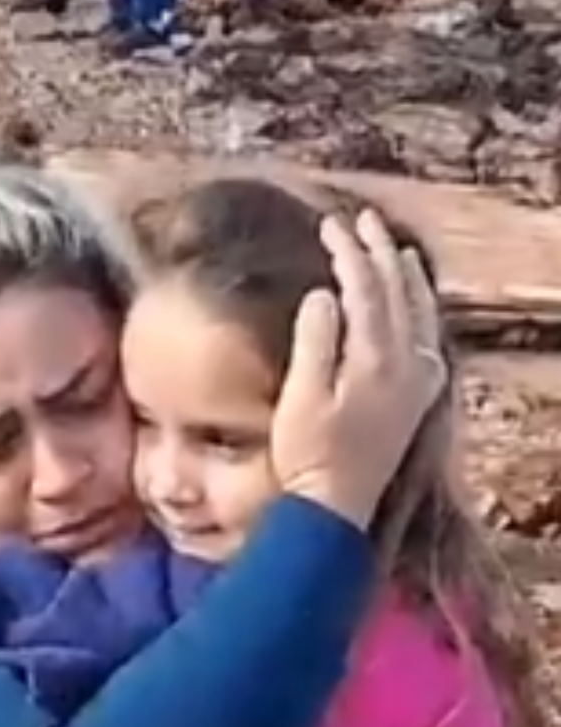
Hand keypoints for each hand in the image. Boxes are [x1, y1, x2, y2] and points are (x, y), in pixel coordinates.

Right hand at [271, 210, 447, 528]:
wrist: (334, 506)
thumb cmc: (307, 452)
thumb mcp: (301, 395)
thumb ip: (316, 340)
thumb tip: (326, 293)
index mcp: (376, 358)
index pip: (365, 289)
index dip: (348, 253)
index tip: (328, 225)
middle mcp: (407, 363)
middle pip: (398, 292)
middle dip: (378, 252)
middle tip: (360, 220)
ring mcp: (418, 380)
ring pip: (419, 311)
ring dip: (404, 277)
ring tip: (394, 249)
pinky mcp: (418, 397)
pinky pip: (425, 335)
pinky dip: (418, 308)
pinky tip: (412, 307)